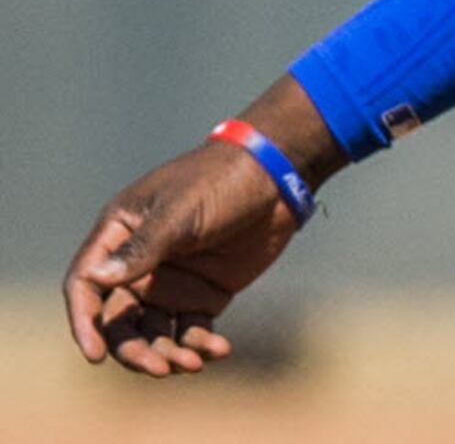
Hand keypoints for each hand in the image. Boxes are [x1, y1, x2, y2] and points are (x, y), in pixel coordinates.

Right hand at [64, 79, 341, 377]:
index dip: (84, 321)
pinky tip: (219, 350)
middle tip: (158, 367)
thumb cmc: (223, 180)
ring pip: (152, 334)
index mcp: (121, 233)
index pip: (85, 284)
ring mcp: (170, 282)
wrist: (279, 178)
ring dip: (166, 355)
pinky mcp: (203, 294)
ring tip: (191, 364)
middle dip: (133, 350)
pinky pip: (190, 331)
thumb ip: (143, 246)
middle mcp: (138, 264)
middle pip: (118, 321)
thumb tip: (97, 278)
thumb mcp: (182, 209)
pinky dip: (200, 345)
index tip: (95, 355)